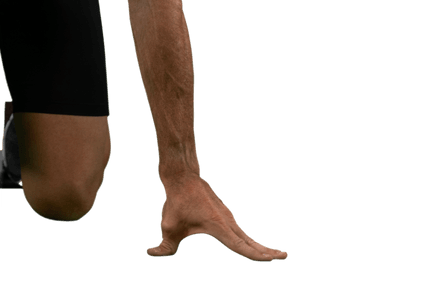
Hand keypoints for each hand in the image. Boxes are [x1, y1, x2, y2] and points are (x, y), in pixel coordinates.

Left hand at [147, 173, 287, 261]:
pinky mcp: (224, 215)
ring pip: (247, 237)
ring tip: (277, 255)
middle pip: (251, 242)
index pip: (241, 246)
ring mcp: (228, 218)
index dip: (256, 255)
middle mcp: (228, 222)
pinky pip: (240, 232)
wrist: (182, 175)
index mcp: (220, 227)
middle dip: (268, 251)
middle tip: (285, 256)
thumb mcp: (168, 225)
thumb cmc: (176, 201)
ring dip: (261, 247)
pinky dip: (250, 241)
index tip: (271, 259)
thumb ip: (164, 246)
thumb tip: (151, 253)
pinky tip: (253, 246)